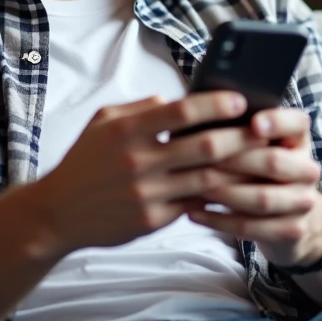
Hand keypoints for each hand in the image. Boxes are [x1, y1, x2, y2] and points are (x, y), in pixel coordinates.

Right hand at [28, 92, 268, 254]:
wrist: (57, 212)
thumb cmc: (84, 160)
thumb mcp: (103, 121)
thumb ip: (140, 108)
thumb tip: (174, 100)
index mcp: (128, 129)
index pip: (182, 111)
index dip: (216, 105)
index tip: (240, 101)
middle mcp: (139, 161)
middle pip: (205, 147)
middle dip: (241, 137)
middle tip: (264, 130)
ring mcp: (147, 194)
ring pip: (207, 179)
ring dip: (237, 169)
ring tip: (260, 159)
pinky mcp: (152, 220)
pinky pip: (194, 205)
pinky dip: (217, 196)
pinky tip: (237, 187)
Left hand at [184, 107, 321, 267]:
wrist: (289, 214)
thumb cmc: (259, 169)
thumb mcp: (259, 146)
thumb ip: (238, 130)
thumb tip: (198, 114)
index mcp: (298, 140)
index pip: (296, 123)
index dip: (277, 121)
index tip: (253, 123)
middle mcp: (307, 169)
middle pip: (273, 161)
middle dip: (234, 160)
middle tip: (199, 158)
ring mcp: (302, 202)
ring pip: (261, 198)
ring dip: (224, 193)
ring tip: (193, 187)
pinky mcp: (292, 230)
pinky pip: (251, 226)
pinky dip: (219, 221)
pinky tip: (194, 213)